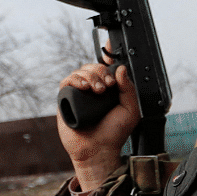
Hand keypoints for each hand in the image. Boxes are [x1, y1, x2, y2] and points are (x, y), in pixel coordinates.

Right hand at [56, 63, 139, 192]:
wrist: (98, 150)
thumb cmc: (114, 133)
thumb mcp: (130, 110)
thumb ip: (129, 89)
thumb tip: (120, 69)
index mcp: (109, 88)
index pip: (107, 66)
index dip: (108, 53)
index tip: (111, 45)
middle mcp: (93, 88)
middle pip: (94, 66)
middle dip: (101, 71)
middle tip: (109, 85)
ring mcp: (79, 93)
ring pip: (81, 71)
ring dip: (91, 76)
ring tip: (98, 90)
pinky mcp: (66, 99)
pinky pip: (67, 82)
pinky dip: (75, 80)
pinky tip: (84, 88)